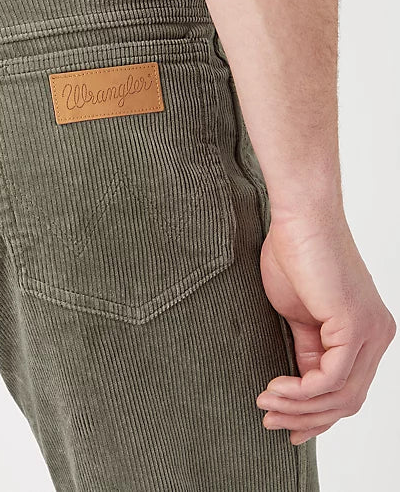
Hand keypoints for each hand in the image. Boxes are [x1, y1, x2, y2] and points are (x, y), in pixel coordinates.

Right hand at [255, 204, 395, 445]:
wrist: (299, 219)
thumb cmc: (295, 255)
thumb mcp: (299, 316)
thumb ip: (308, 349)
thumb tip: (302, 384)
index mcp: (367, 333)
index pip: (348, 390)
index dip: (316, 415)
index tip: (286, 425)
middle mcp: (378, 336)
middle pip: (347, 400)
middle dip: (307, 418)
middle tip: (270, 421)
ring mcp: (371, 331)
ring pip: (341, 395)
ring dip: (298, 407)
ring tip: (265, 405)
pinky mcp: (355, 325)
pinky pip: (332, 377)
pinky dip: (302, 391)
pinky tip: (276, 388)